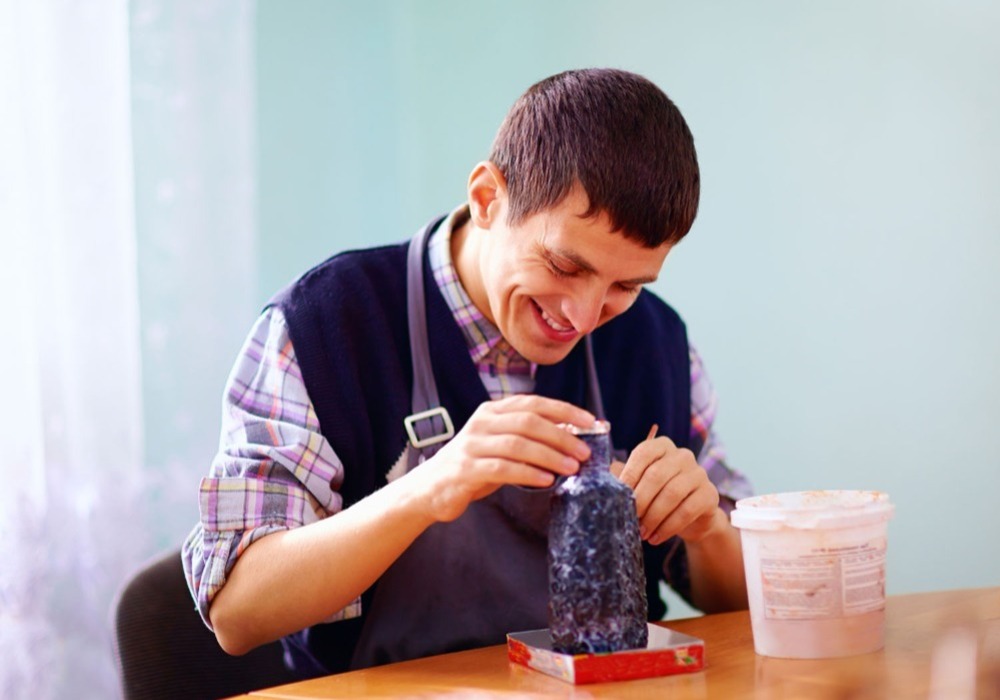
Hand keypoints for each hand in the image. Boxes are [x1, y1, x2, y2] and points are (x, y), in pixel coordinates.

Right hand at [414, 395, 594, 522]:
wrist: (432, 488)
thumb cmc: (475, 465)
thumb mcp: (502, 445)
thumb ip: (530, 438)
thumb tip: (574, 437)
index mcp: (493, 411)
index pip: (534, 403)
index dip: (565, 410)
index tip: (591, 422)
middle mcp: (482, 422)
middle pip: (529, 422)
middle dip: (562, 435)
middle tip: (584, 452)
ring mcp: (472, 445)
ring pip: (517, 444)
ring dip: (549, 455)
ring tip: (572, 468)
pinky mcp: (465, 469)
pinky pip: (502, 468)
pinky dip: (528, 473)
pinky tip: (546, 480)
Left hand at [612, 435, 721, 545]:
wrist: (692, 517)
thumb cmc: (658, 496)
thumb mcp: (639, 484)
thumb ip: (622, 477)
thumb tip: (598, 480)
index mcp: (661, 446)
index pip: (643, 454)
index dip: (629, 475)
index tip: (617, 497)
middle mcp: (682, 455)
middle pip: (657, 475)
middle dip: (640, 500)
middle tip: (630, 519)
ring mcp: (699, 473)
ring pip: (672, 494)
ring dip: (654, 516)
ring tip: (642, 533)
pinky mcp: (709, 494)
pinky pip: (687, 510)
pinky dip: (668, 527)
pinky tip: (656, 538)